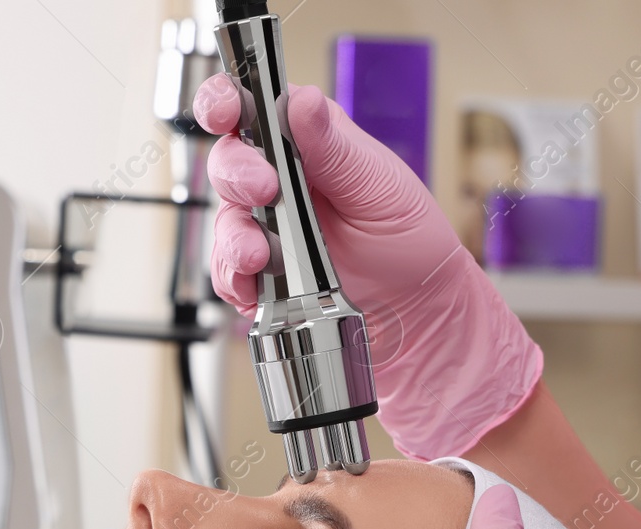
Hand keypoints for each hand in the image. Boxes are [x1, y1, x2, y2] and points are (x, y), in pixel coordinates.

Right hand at [198, 77, 541, 458]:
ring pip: (224, 220)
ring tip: (262, 254)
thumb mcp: (380, 186)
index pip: (253, 108)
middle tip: (264, 189)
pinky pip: (228, 273)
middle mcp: (279, 182)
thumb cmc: (408, 242)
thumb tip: (302, 103)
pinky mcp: (259, 276)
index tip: (226, 111)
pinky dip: (236, 278)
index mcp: (307, 143)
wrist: (416, 313)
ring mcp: (265, 229)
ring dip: (235, 235)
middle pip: (228, 160)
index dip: (226, 102)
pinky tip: (258, 283)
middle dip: (236, 173)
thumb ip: (335, 147)